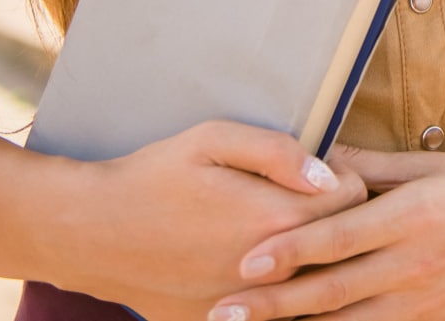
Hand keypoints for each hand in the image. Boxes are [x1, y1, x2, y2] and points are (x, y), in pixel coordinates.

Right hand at [58, 121, 367, 320]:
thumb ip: (278, 152)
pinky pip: (277, 314)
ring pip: (314, 286)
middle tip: (311, 199)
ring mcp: (248, 307)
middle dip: (337, 219)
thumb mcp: (213, 140)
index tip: (323, 171)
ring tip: (290, 233)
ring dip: (313, 260)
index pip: (354, 200)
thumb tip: (329, 175)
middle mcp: (269, 272)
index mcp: (274, 219)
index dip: (346, 178)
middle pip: (340, 246)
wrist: (90, 233)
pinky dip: (282, 292)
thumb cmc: (153, 177)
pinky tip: (267, 268)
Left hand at [210, 147, 444, 320]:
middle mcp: (419, 265)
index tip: (245, 263)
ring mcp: (428, 302)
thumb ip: (366, 167)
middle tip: (223, 312)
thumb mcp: (427, 164)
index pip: (339, 239)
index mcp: (415, 216)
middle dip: (273, 306)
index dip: (290, 253)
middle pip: (333, 293)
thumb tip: (310, 155)